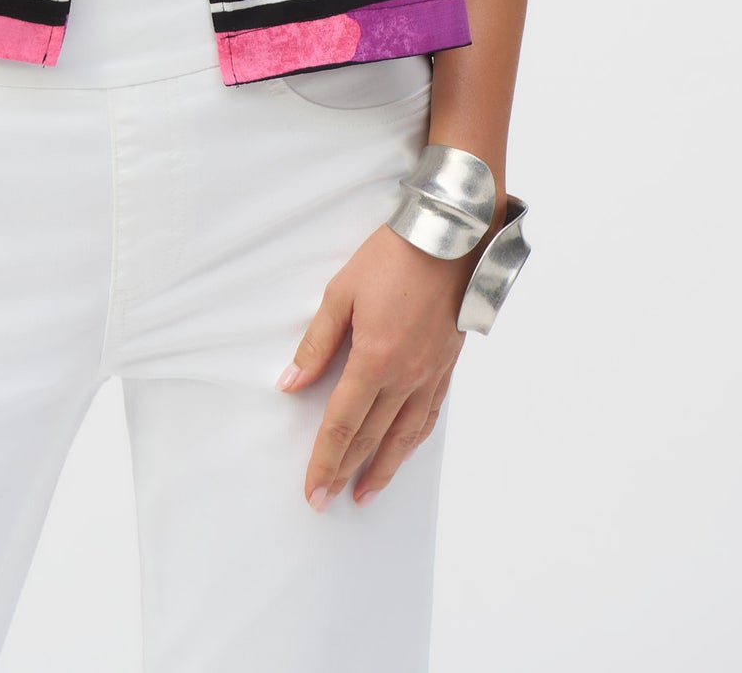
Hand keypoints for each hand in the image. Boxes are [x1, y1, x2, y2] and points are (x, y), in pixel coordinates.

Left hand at [277, 199, 506, 510]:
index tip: (312, 490)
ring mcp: (429, 375)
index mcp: (374, 359)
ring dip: (382, 468)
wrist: (450, 238)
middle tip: (325, 502)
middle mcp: (405, 377)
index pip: (342, 423)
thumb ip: (317, 343)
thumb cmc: (392, 258)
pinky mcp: (446, 367)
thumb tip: (290, 383)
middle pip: (370, 437)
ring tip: (364, 493)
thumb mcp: (342, 293)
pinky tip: (403, 451)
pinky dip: (412, 442)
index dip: (324, 460)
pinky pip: (428, 416)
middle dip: (345, 473)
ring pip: (403, 437)